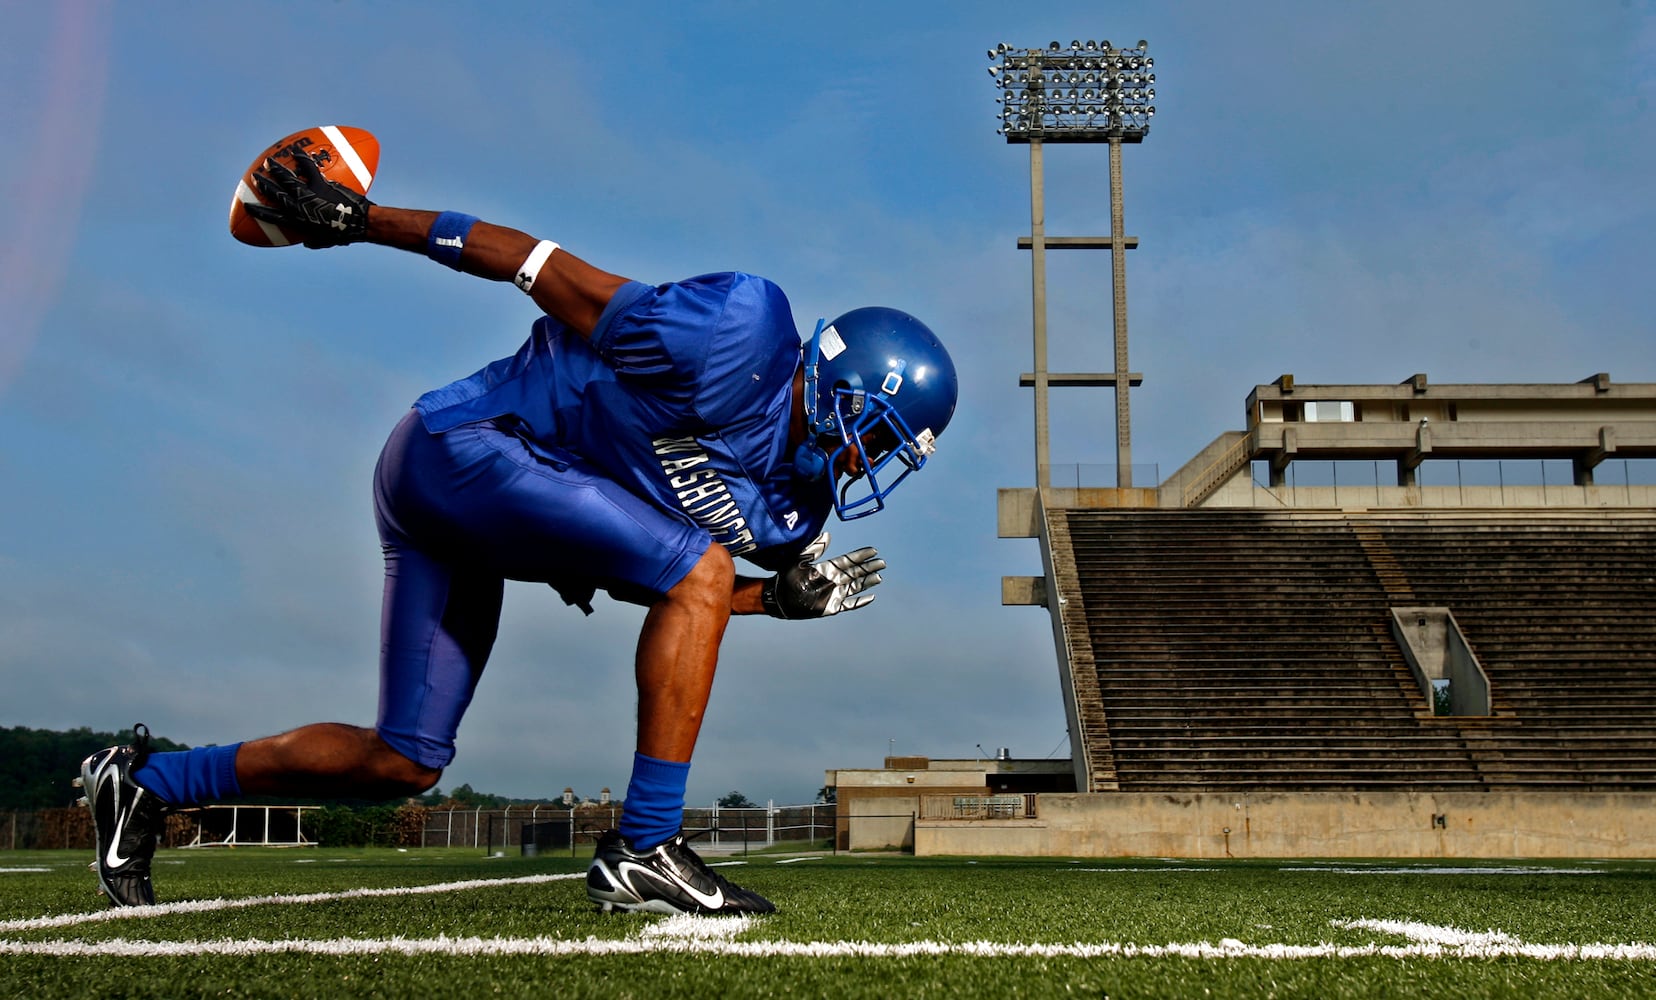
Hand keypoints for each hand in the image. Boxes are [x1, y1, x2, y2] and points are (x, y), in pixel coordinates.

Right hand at [246, 148, 373, 247]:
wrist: (359, 223)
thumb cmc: (343, 234)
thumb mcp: (324, 241)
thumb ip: (313, 241)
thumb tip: (305, 243)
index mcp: (298, 222)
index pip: (272, 217)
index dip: (258, 211)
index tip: (247, 206)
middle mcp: (300, 207)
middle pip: (276, 194)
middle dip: (263, 185)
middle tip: (255, 176)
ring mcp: (310, 194)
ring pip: (287, 179)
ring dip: (276, 169)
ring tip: (269, 161)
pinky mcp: (321, 184)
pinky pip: (309, 168)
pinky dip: (303, 159)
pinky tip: (297, 152)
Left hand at [760, 532, 884, 619]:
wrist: (778, 597)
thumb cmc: (786, 577)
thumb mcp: (799, 560)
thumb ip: (813, 549)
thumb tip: (827, 536)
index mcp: (826, 568)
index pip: (847, 561)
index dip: (860, 556)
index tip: (873, 550)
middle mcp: (832, 580)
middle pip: (855, 573)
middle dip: (868, 568)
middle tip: (882, 563)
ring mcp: (832, 593)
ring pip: (855, 587)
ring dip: (867, 582)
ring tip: (879, 577)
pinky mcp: (831, 606)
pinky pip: (849, 605)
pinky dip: (859, 602)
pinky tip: (870, 597)